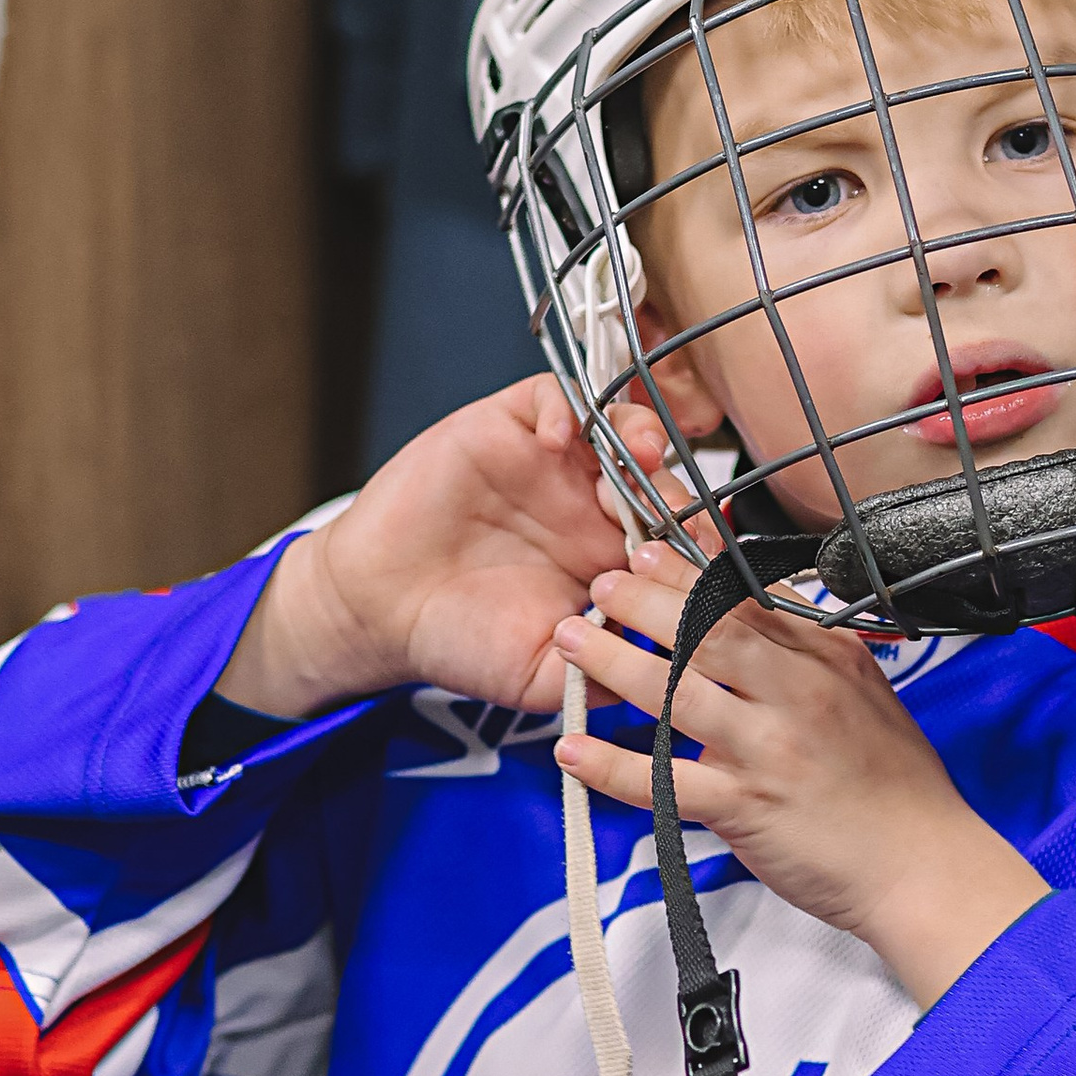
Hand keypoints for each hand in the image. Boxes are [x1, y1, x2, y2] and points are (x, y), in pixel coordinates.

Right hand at [220, 379, 650, 718]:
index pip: (674, 536)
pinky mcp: (506, 429)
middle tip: (672, 508)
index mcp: (609, 562)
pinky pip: (551, 398)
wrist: (377, 611)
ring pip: (617, 427)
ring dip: (639, 434)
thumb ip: (606, 674)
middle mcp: (588, 507)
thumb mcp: (547, 678)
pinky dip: (566, 407)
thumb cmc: (459, 641)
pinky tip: (560, 440)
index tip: (698, 559)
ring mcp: (550, 465)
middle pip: (657, 476)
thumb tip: (673, 674)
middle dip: (676, 488)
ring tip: (641, 456)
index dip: (693, 541)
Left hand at [552, 548, 1048, 1007]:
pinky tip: (572, 750)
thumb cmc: (897, 788)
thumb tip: (771, 608)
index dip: (687, 571)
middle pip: (705, 631)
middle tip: (600, 585)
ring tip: (572, 641)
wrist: (924, 868)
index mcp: (826, 659)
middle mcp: (797, 693)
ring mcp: (769, 749)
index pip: (746, 598)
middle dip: (643, 601)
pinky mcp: (745, 807)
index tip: (646, 549)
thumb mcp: (866, 694)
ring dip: (613, 663)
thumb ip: (814, 650)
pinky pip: (663, 781)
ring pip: (676, 692)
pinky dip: (612, 765)